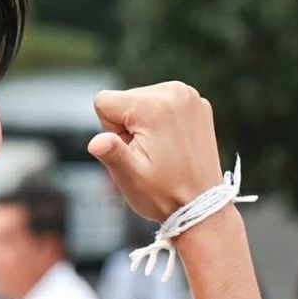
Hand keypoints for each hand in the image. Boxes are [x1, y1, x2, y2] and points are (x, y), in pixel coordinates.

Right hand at [88, 82, 222, 222]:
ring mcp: (189, 96)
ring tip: (161, 150)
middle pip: (123, 99)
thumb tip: (95, 142)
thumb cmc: (163, 194)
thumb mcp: (130, 177)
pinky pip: (162, 103)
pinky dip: (162, 121)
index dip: (110, 131)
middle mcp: (174, 92)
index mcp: (153, 107)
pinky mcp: (197, 103)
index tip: (133, 151)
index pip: (104, 102)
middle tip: (149, 154)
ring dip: (143, 124)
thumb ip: (111, 153)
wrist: (202, 206)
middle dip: (127, 126)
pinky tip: (173, 144)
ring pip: (141, 100)